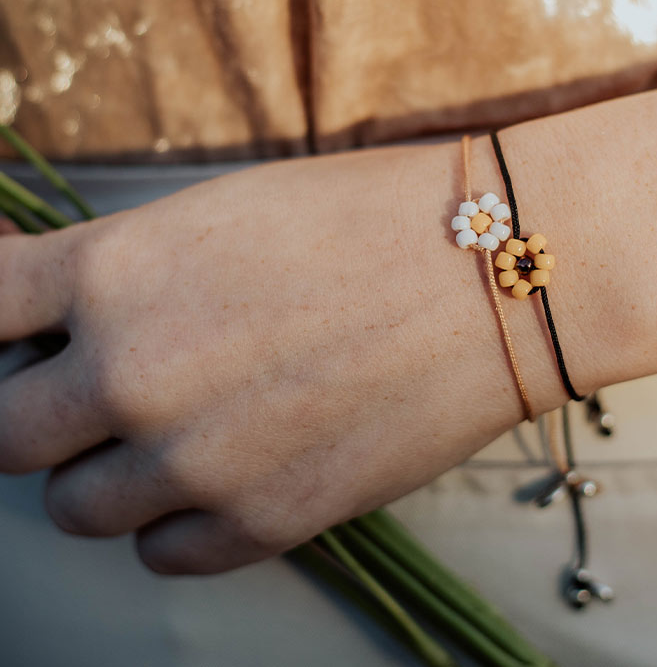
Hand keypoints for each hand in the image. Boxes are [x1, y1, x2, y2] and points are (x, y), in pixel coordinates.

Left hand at [0, 139, 572, 573]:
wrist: (496, 271)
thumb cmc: (371, 219)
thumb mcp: (225, 216)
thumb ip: (128, 274)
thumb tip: (68, 317)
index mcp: (116, 271)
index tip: (12, 334)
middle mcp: (132, 373)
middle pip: (0, 433)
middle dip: (39, 411)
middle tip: (92, 390)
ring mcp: (194, 459)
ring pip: (76, 507)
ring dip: (109, 470)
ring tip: (180, 426)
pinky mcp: (265, 521)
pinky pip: (163, 551)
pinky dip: (177, 519)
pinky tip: (229, 468)